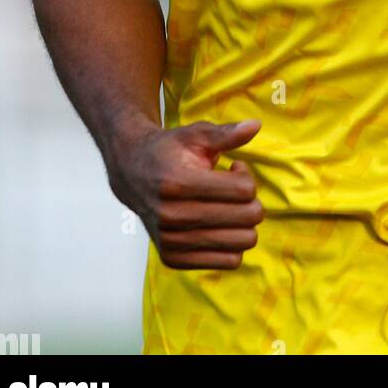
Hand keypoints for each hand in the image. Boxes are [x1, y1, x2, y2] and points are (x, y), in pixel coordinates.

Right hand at [106, 117, 264, 269]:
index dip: (246, 176)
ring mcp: (171, 241)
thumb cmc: (168, 152)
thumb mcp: (196, 135)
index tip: (234, 168)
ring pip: (241, 243)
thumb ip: (226, 133)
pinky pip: (228, 261)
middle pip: (247, 218)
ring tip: (226, 205)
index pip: (243, 191)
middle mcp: (172, 216)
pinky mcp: (173, 258)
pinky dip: (232, 242)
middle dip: (250, 200)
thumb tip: (256, 125)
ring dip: (243, 223)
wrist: (132, 174)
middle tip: (233, 188)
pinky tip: (219, 223)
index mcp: (179, 183)